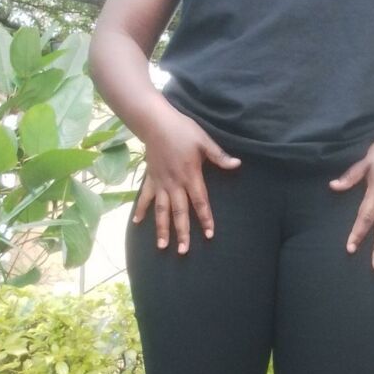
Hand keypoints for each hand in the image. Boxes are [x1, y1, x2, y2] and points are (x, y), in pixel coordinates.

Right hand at [132, 106, 240, 253]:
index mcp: (190, 176)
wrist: (156, 122)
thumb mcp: (204, 141)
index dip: (205, 218)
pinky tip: (137, 223)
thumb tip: (237, 164)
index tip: (209, 234)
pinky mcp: (150, 177)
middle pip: (179, 212)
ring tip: (162, 246)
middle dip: (182, 232)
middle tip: (183, 251)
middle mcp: (174, 183)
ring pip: (161, 210)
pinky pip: (144, 196)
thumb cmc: (182, 130)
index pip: (200, 202)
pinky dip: (140, 209)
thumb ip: (219, 156)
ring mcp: (160, 182)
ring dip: (162, 228)